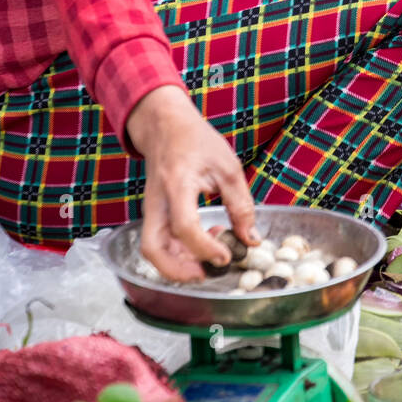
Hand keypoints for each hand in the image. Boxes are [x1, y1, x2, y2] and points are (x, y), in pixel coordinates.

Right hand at [128, 85, 258, 281]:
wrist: (165, 126)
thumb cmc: (196, 141)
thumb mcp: (228, 167)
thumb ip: (241, 205)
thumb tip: (250, 241)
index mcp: (178, 184)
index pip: (184, 225)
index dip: (205, 248)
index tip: (227, 256)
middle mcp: (157, 201)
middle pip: (152, 248)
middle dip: (178, 271)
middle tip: (207, 274)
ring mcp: (151, 209)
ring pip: (152, 250)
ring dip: (177, 266)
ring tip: (208, 263)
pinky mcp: (153, 214)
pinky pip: (158, 242)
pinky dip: (177, 254)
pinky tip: (202, 247)